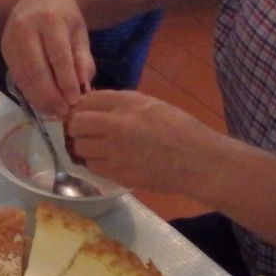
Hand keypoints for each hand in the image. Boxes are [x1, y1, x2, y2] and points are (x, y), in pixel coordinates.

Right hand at [2, 0, 94, 117]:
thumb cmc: (66, 16)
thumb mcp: (81, 34)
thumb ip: (83, 60)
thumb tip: (82, 89)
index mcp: (50, 20)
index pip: (58, 56)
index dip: (66, 81)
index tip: (75, 101)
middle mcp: (25, 27)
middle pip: (36, 68)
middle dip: (50, 94)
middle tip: (63, 113)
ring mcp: (10, 37)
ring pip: (23, 74)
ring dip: (38, 97)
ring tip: (53, 112)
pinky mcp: (4, 47)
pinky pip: (16, 75)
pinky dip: (29, 91)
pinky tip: (41, 102)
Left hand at [65, 90, 223, 194]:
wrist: (198, 161)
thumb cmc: (180, 128)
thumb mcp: (150, 104)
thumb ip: (121, 104)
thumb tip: (94, 107)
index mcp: (127, 104)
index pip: (86, 101)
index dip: (80, 107)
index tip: (82, 113)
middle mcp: (117, 125)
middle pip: (76, 124)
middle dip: (77, 127)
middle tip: (86, 131)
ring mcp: (116, 152)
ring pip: (80, 148)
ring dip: (85, 147)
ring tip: (98, 147)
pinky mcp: (120, 174)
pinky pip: (94, 167)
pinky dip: (97, 164)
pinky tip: (109, 161)